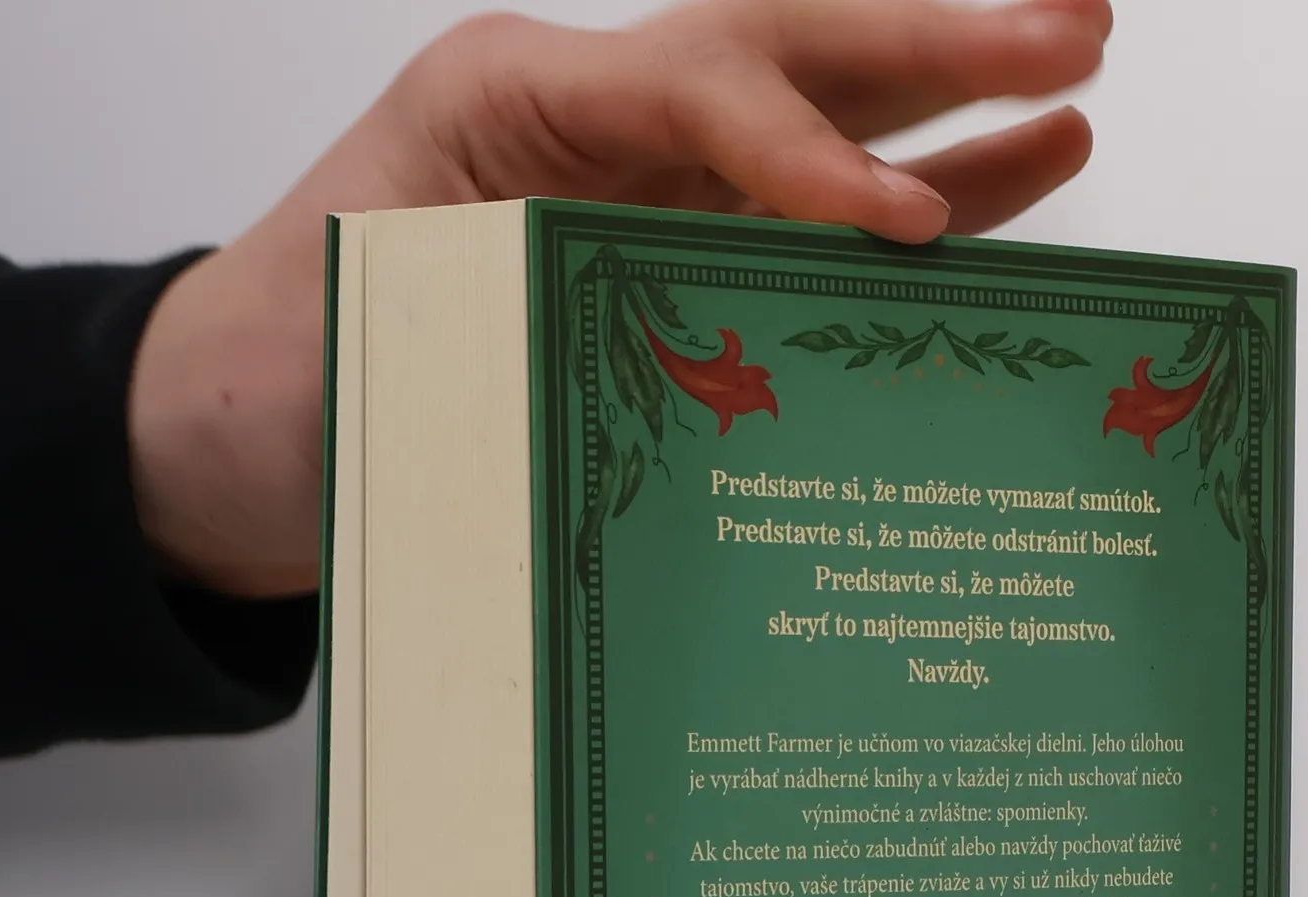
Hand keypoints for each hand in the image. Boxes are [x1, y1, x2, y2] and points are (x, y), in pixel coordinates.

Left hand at [128, 0, 1109, 598]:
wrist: (225, 442)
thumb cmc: (272, 380)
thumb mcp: (372, 333)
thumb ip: (518, 319)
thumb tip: (677, 383)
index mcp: (513, 102)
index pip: (696, 90)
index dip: (805, 150)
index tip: (901, 223)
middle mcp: (594, 126)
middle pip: (790, 55)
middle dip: (936, 43)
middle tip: (1073, 26)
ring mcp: (643, 193)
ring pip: (823, 122)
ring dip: (957, 98)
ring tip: (1082, 73)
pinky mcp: (670, 267)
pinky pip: (809, 224)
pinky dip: (914, 200)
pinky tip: (1014, 184)